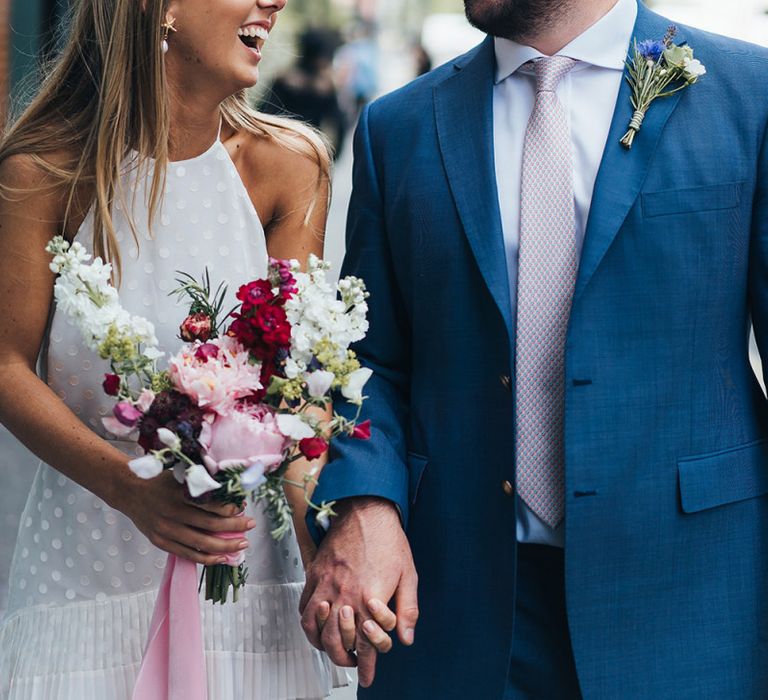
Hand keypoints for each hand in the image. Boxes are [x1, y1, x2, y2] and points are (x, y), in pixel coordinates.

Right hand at [117, 469, 255, 564]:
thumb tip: (230, 493)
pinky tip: (222, 558)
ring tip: (242, 544)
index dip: (229, 509)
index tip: (243, 508)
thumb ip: (202, 484)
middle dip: (235, 527)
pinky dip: (207, 559)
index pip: (211, 505)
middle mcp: (173, 513)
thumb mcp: (181, 475)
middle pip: (211, 525)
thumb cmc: (161, 481)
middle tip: (251, 525)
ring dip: (226, 546)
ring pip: (202, 543)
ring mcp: (166, 530)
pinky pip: (188, 554)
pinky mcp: (161, 542)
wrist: (129, 491)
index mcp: (180, 494)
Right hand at [299, 497, 418, 687]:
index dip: (366, 665)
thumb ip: (408, 609)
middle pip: (336, 641)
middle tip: (352, 663)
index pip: (365, 644)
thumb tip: (407, 637)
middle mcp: (344, 595)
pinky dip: (307, 623)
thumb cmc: (388, 539)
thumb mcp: (408, 574)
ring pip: (315, 628)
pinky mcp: (315, 573)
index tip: (367, 676)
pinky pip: (303, 606)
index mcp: (368, 598)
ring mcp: (326, 584)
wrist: (365, 509)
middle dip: (344, 659)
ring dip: (323, 645)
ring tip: (333, 649)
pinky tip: (315, 626)